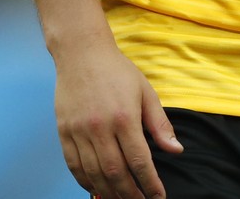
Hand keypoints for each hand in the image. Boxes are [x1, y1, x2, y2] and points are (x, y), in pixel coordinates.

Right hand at [53, 38, 182, 198]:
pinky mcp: (63, 132)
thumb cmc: (118, 71)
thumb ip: (160, 124)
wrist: (82, 54)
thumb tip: (176, 150)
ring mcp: (79, 131)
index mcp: (125, 117)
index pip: (139, 160)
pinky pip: (73, 165)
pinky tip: (96, 188)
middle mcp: (100, 127)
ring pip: (94, 173)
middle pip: (116, 172)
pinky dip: (85, 181)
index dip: (150, 183)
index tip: (158, 197)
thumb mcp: (146, 92)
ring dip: (108, 192)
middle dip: (130, 194)